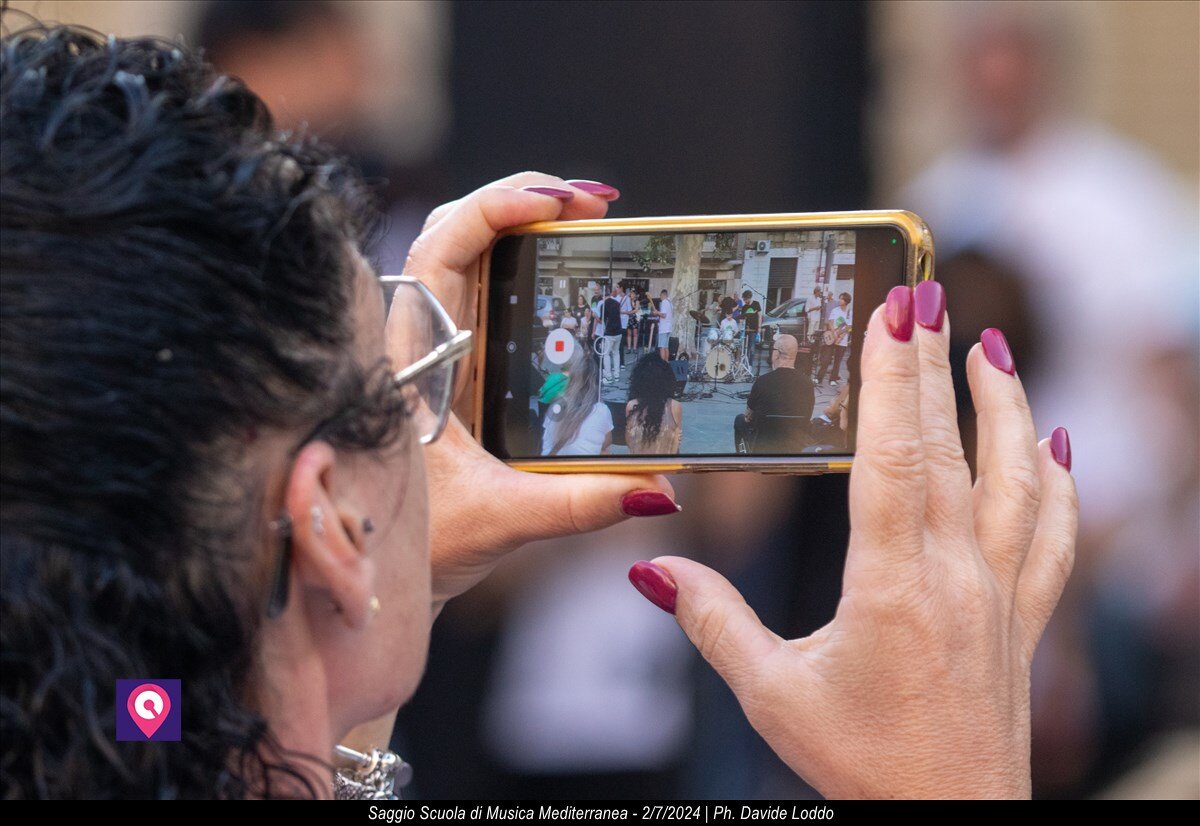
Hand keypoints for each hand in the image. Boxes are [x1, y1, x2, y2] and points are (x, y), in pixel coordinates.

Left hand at [392, 173, 679, 610]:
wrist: (371, 574)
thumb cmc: (412, 546)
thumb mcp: (502, 520)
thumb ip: (582, 503)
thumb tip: (660, 486)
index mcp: (409, 361)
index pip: (440, 248)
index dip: (494, 208)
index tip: (558, 199)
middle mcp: (416, 342)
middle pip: (455, 231)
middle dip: (522, 200)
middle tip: (593, 202)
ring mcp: (431, 351)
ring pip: (465, 256)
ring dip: (521, 228)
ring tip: (586, 218)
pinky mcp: (449, 369)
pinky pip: (481, 295)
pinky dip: (520, 269)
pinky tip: (561, 271)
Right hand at [628, 283, 1077, 797]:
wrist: (948, 823)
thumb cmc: (864, 764)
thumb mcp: (772, 692)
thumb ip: (711, 620)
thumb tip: (653, 566)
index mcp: (892, 584)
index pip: (891, 457)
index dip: (891, 379)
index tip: (893, 314)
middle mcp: (955, 576)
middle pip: (947, 449)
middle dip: (934, 366)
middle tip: (926, 298)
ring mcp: (998, 594)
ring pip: (1018, 479)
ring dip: (1007, 407)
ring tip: (989, 349)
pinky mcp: (1021, 618)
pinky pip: (1054, 536)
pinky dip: (1061, 482)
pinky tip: (1058, 442)